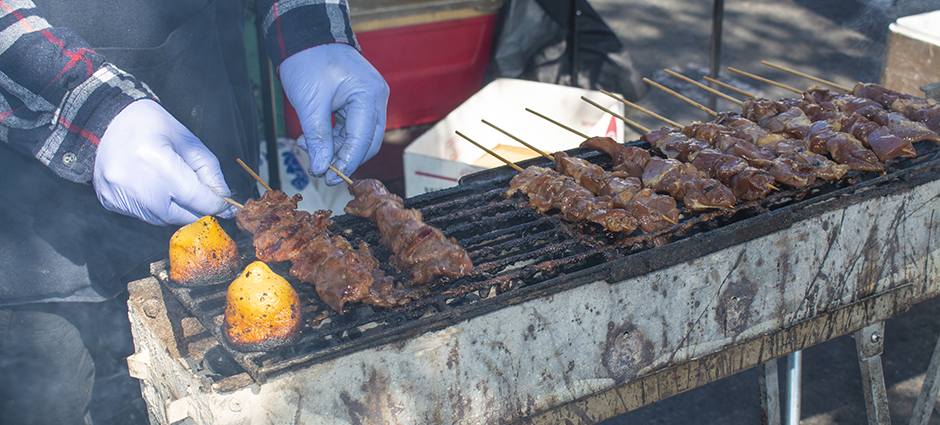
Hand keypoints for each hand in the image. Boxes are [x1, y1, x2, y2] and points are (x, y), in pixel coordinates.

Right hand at [93, 99, 235, 225]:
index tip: (226, 206)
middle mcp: (136, 183)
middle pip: (180, 215)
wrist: (107, 119)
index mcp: (157, 162)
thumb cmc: (149, 124)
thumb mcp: (188, 141)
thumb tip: (223, 197)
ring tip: (172, 185)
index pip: (196, 198)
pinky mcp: (111, 201)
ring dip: (175, 208)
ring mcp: (120, 195)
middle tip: (201, 197)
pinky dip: (155, 207)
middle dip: (196, 208)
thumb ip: (209, 171)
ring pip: (162, 219)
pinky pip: (143, 215)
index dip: (215, 204)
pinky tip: (153, 186)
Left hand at [279, 43, 388, 184]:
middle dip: (343, 158)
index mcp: (368, 95)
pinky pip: (354, 127)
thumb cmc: (308, 61)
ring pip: (360, 137)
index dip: (345, 162)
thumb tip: (321, 167)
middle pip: (368, 142)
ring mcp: (372, 98)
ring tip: (308, 146)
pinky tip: (314, 138)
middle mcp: (377, 97)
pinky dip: (336, 136)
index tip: (327, 178)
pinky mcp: (362, 100)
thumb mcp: (309, 103)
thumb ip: (318, 137)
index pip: (362, 140)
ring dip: (336, 147)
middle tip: (320, 170)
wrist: (306, 37)